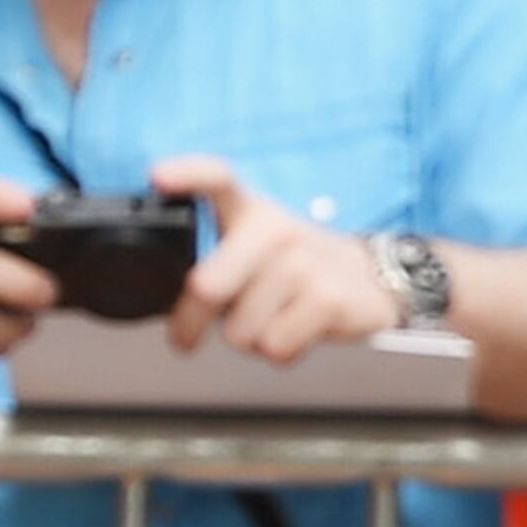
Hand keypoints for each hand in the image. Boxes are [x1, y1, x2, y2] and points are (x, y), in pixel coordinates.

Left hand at [156, 155, 392, 363]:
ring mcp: (303, 263)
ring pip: (240, 332)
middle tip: (189, 334)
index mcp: (248, 211)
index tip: (160, 176)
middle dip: (190, 324)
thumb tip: (163, 297)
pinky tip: (295, 328)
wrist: (366, 280)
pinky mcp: (327, 298)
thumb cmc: (292, 270)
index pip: (218, 180)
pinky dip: (279, 351)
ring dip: (247, 339)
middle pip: (206, 288)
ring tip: (269, 318)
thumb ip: (206, 262)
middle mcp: (275, 230)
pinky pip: (275, 347)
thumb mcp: (249, 250)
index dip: (188, 175)